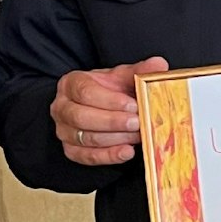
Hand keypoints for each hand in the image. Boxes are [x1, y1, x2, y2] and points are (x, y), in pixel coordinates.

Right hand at [52, 56, 167, 165]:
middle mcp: (61, 107)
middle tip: (137, 122)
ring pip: (86, 138)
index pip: (85, 92)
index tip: (134, 105)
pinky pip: (88, 156)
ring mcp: (63, 131)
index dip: (110, 100)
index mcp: (70, 83)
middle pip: (82, 117)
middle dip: (113, 121)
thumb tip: (159, 65)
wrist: (101, 107)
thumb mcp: (123, 77)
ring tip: (138, 135)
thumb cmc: (110, 90)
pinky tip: (127, 152)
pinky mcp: (71, 150)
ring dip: (115, 138)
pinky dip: (109, 156)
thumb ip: (139, 71)